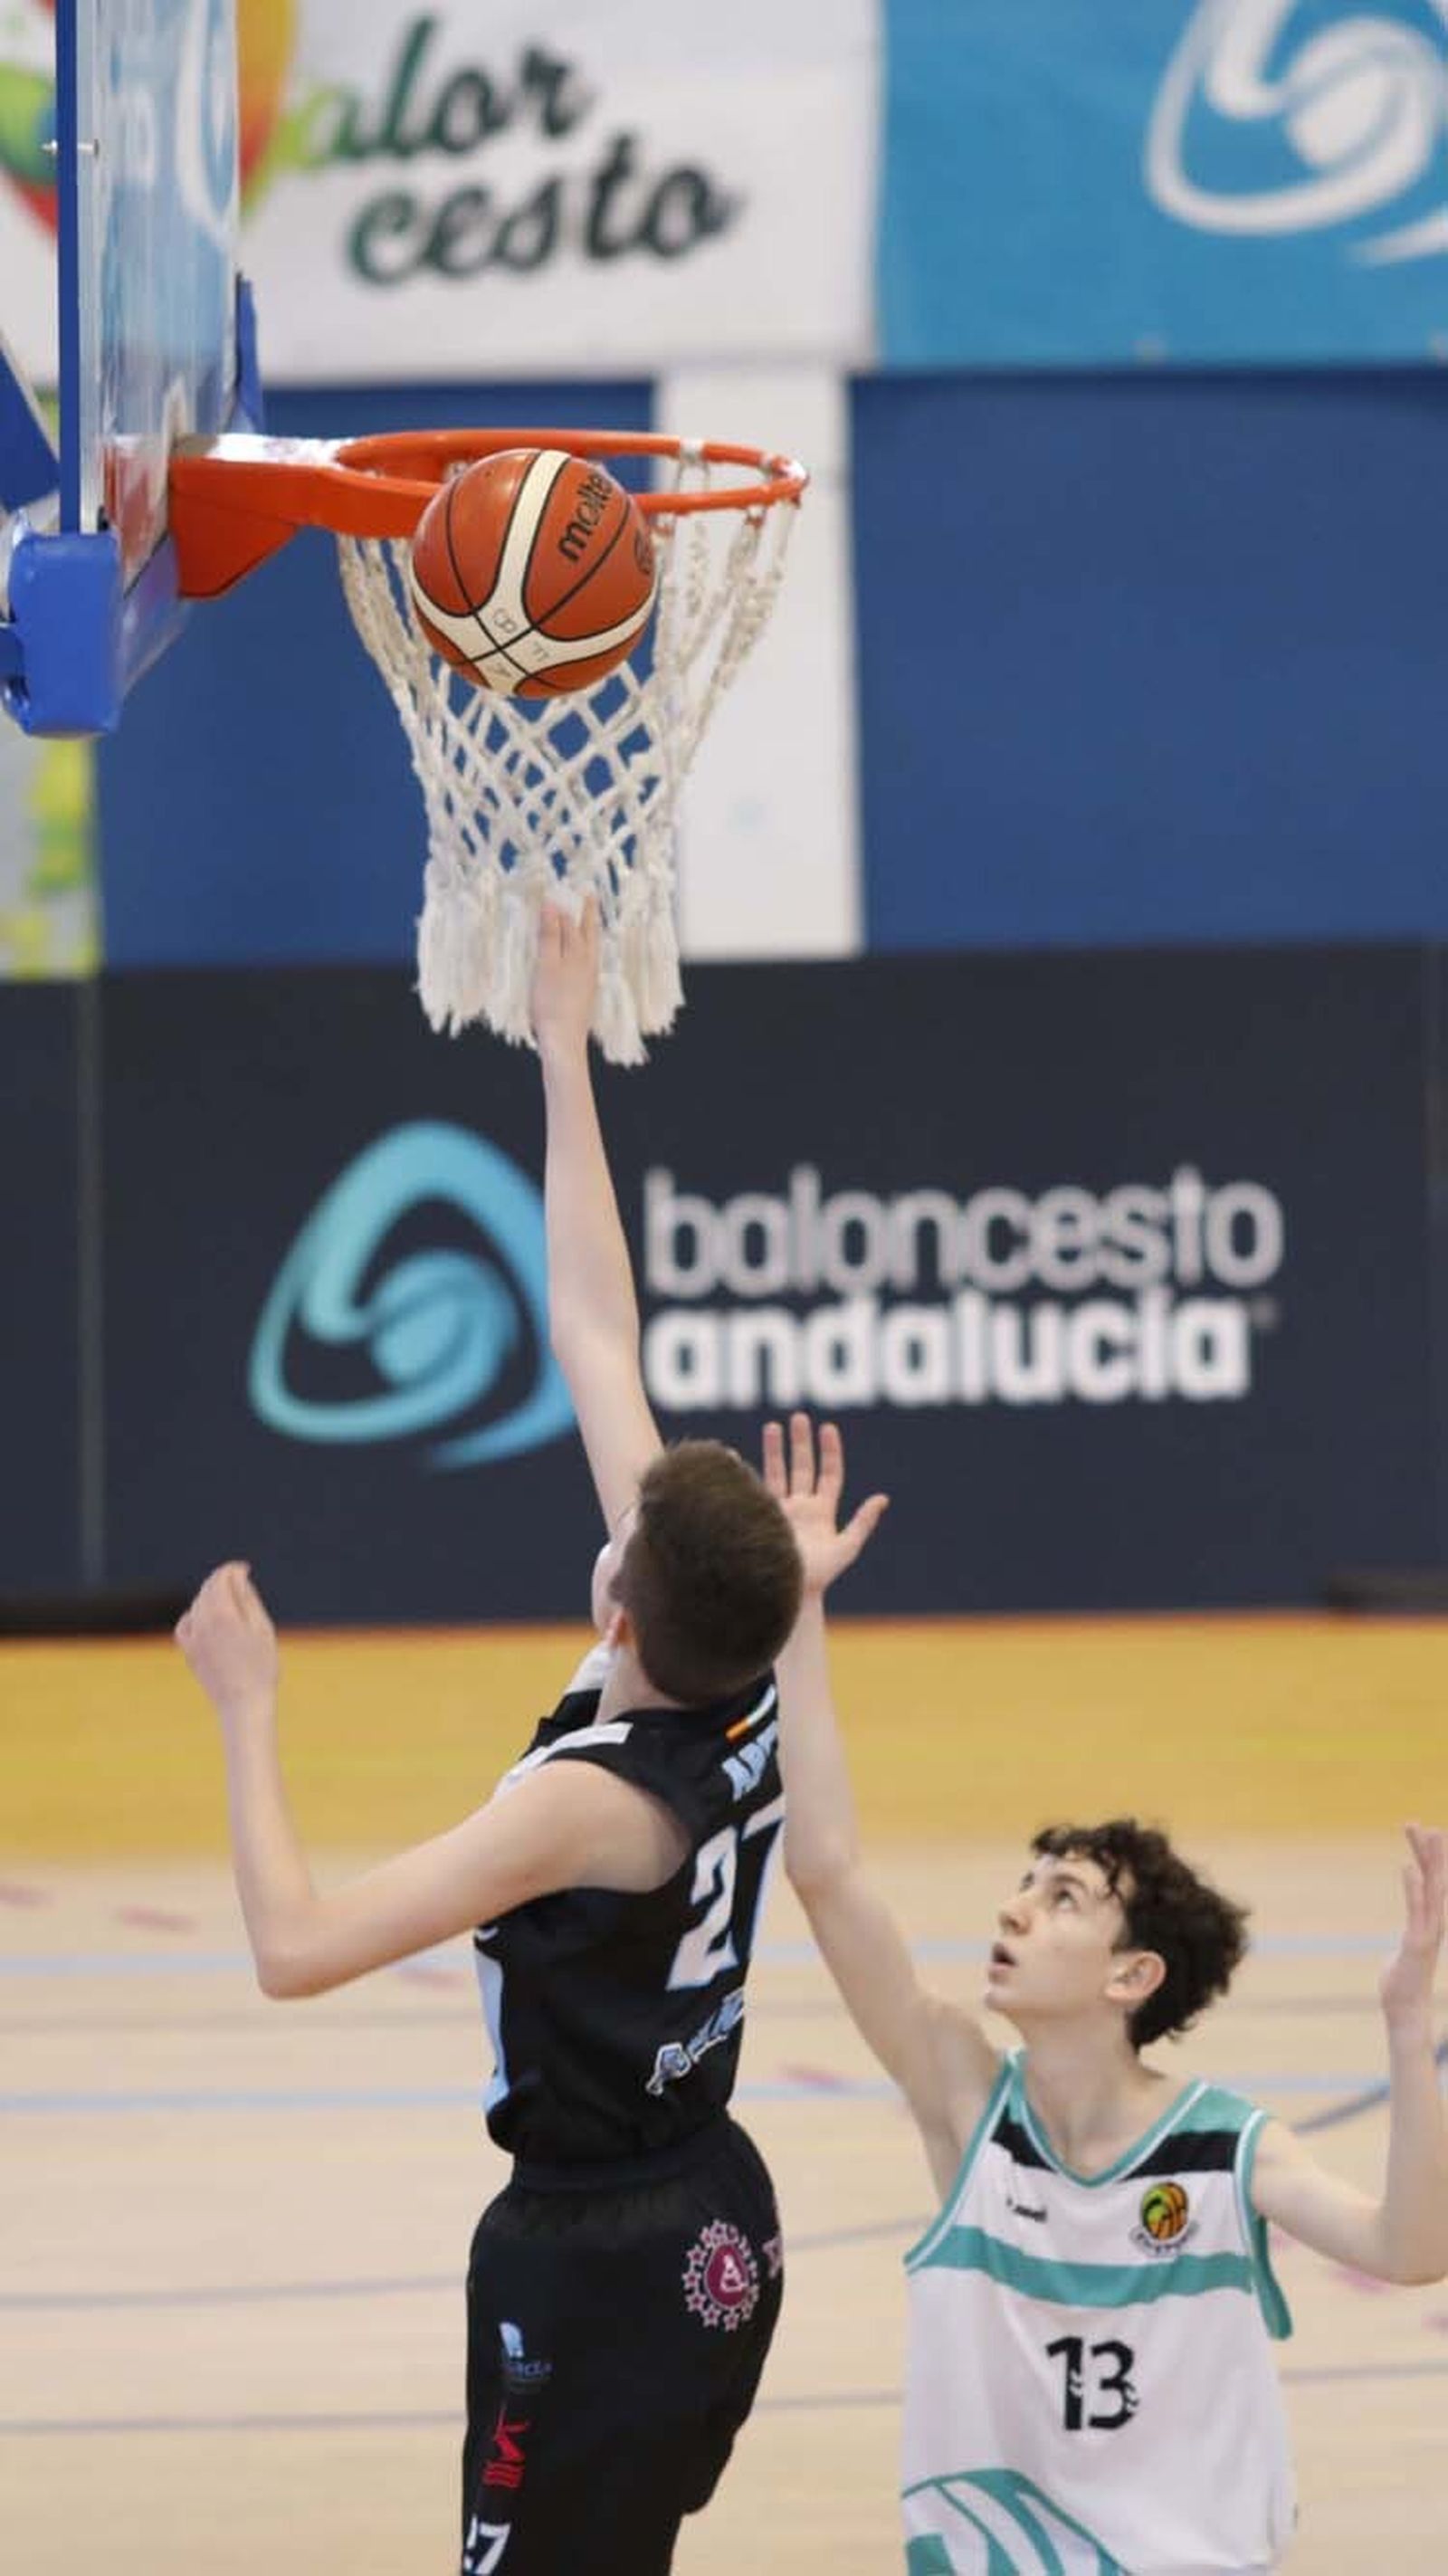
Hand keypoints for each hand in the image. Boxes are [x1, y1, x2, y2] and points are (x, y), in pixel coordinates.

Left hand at [175, 1562, 279, 1724]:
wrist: (243, 1704)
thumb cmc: (260, 1667)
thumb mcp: (262, 1629)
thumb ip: (248, 1600)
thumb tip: (238, 1578)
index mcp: (223, 1613)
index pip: (222, 1579)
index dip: (233, 1569)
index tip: (244, 1568)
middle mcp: (203, 1622)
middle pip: (208, 1589)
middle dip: (222, 1579)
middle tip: (239, 1577)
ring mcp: (193, 1638)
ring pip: (197, 1605)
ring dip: (210, 1595)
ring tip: (228, 1596)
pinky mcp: (189, 1652)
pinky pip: (185, 1625)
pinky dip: (194, 1615)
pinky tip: (204, 1618)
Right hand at [530, 898, 598, 1058]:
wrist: (564, 1039)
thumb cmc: (551, 1002)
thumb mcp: (546, 964)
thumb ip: (549, 934)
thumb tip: (553, 905)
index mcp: (578, 952)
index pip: (571, 921)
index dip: (565, 904)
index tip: (562, 887)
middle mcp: (588, 963)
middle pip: (589, 931)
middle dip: (588, 912)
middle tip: (589, 894)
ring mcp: (589, 978)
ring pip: (592, 946)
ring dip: (589, 929)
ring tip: (589, 919)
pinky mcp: (587, 991)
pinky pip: (590, 960)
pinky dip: (587, 947)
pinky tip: (583, 953)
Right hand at [763, 1413, 887, 1598]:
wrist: (786, 1594)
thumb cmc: (819, 1576)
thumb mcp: (846, 1548)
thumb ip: (863, 1522)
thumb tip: (882, 1498)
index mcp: (822, 1512)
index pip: (828, 1474)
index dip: (830, 1451)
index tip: (828, 1428)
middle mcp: (800, 1507)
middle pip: (801, 1467)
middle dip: (800, 1442)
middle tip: (798, 1417)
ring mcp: (778, 1511)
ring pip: (776, 1473)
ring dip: (775, 1450)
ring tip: (773, 1426)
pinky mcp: (758, 1516)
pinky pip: (752, 1489)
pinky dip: (745, 1473)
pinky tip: (737, 1457)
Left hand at [1379, 1824, 1445, 2031]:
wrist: (1406, 2010)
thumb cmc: (1402, 1983)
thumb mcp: (1405, 1953)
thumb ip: (1409, 1941)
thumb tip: (1405, 1943)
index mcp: (1429, 1921)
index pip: (1430, 1883)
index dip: (1428, 1859)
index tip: (1425, 1833)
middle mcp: (1434, 1922)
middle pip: (1434, 1879)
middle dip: (1429, 1851)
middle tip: (1424, 1825)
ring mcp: (1428, 1931)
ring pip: (1431, 1889)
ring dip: (1428, 1860)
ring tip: (1427, 1834)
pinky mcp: (1417, 1942)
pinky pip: (1415, 1909)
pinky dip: (1412, 1887)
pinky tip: (1407, 1866)